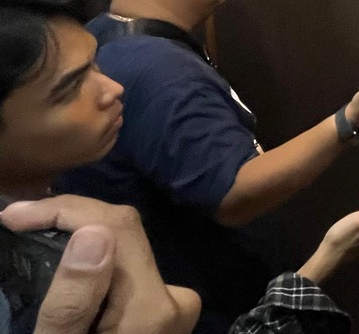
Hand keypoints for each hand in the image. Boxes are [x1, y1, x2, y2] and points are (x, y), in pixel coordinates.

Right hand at [0, 196, 198, 333]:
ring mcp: (175, 308)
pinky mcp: (163, 315)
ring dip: (80, 240)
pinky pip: (128, 275)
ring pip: (124, 253)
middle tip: (17, 224)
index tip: (12, 217)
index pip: (118, 224)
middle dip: (69, 221)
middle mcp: (177, 299)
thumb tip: (93, 233)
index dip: (65, 209)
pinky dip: (94, 266)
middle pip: (123, 235)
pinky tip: (63, 268)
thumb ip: (72, 301)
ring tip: (34, 236)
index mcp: (155, 306)